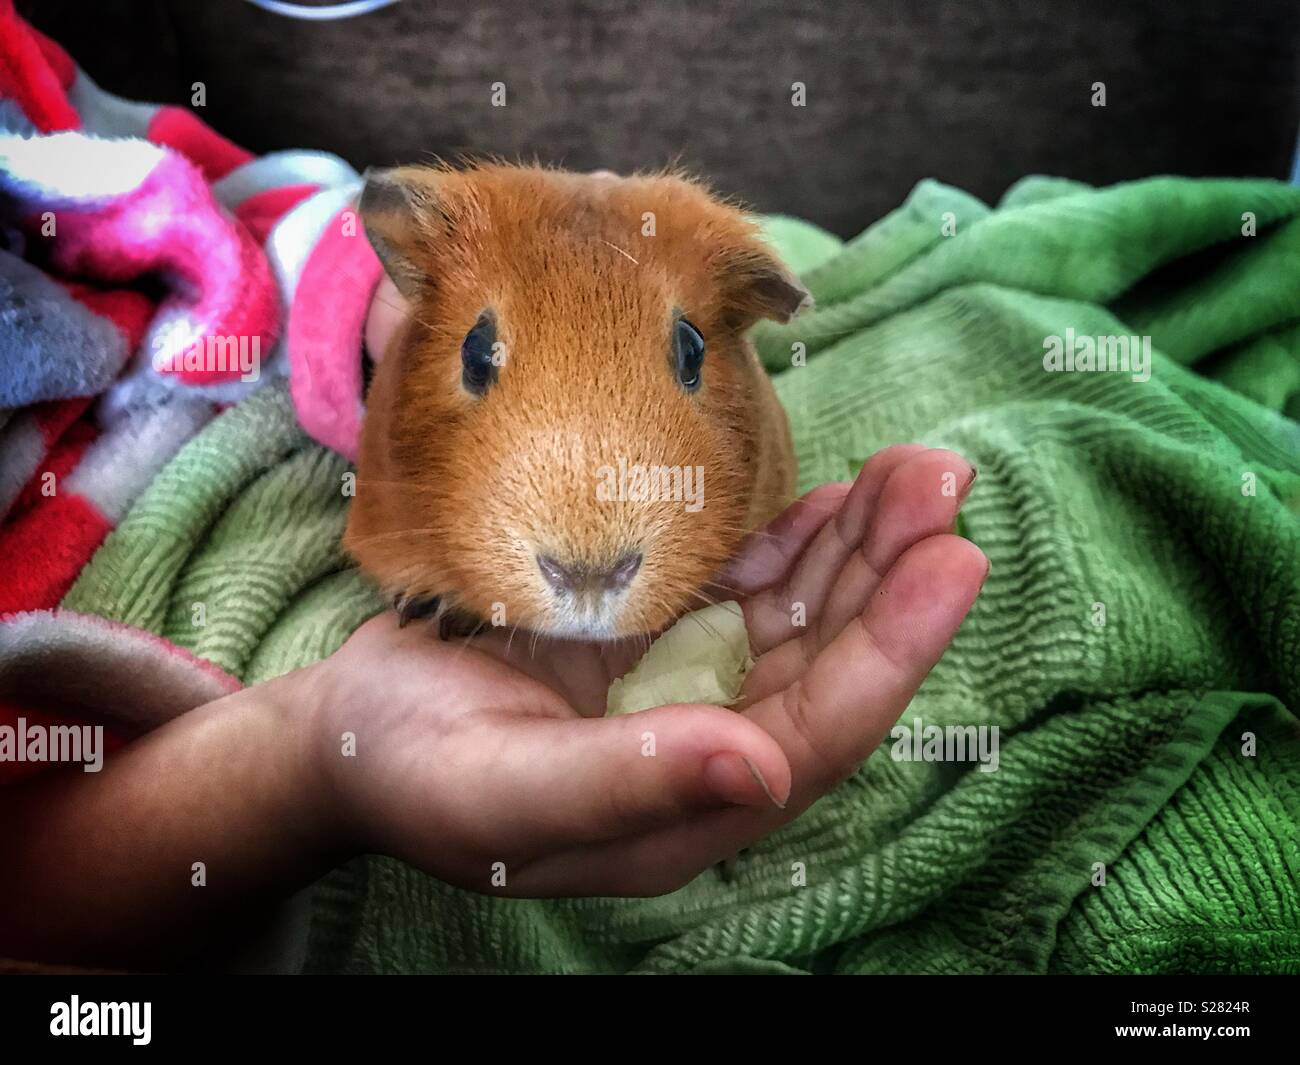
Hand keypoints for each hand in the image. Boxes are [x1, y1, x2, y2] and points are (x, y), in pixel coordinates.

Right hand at [306, 445, 985, 894]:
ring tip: (913, 470)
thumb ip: (626, 787)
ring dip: (857, 545)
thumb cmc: (409, 772)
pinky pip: (743, 586)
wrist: (349, 730)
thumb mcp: (502, 792)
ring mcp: (686, 683)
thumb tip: (764, 774)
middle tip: (942, 480)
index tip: (954, 561)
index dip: (893, 650)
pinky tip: (829, 496)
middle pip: (827, 660)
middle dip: (891, 574)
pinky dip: (790, 540)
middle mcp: (708, 744)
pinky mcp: (656, 633)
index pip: (819, 731)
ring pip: (798, 614)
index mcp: (689, 804)